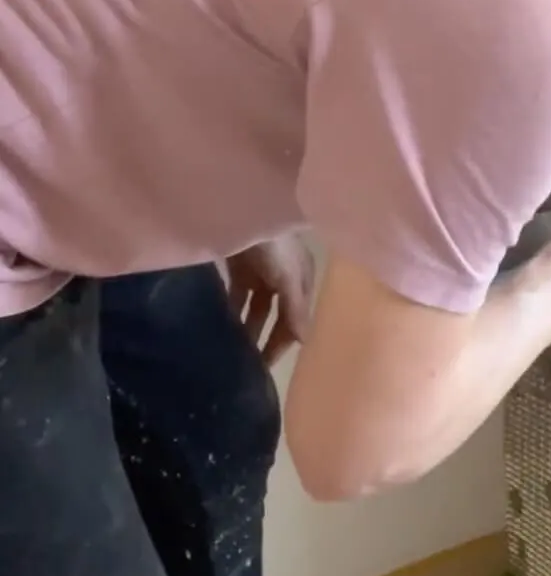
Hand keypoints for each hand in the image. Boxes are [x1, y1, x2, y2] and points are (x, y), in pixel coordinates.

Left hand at [226, 235, 318, 366]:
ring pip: (254, 307)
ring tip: (229, 350)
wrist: (243, 206)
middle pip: (274, 315)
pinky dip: (231, 308)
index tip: (264, 369)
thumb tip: (307, 342)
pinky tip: (218, 324)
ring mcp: (260, 271)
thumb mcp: (288, 277)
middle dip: (263, 338)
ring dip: (245, 326)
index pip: (294, 320)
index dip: (281, 343)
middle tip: (245, 365)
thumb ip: (295, 309)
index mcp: (301, 280)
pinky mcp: (238, 265)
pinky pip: (236, 294)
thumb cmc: (274, 243)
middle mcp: (283, 277)